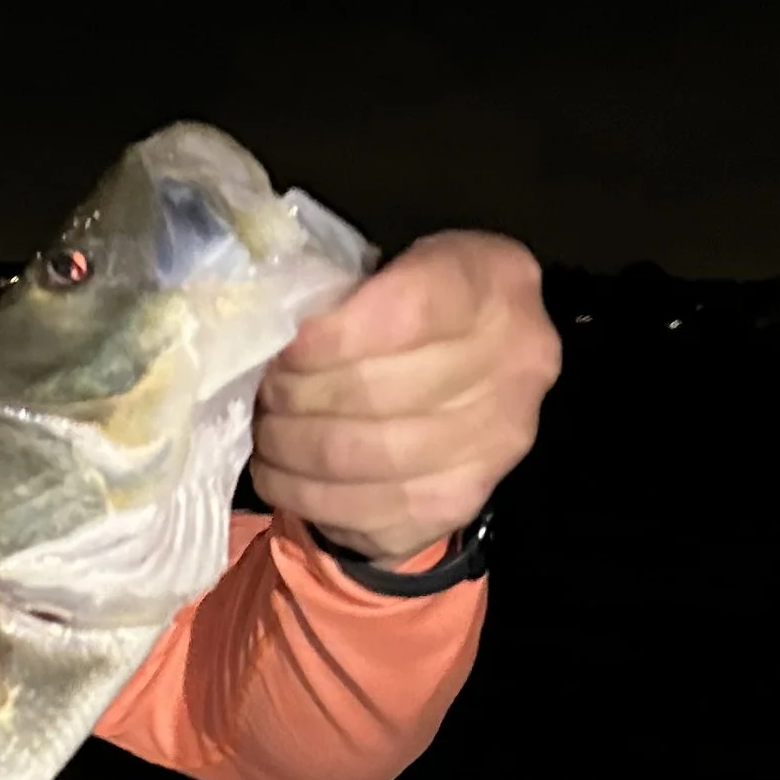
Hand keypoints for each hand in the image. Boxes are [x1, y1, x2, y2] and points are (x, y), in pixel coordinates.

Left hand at [251, 231, 557, 566]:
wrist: (481, 376)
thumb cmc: (420, 311)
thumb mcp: (401, 267)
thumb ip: (350, 290)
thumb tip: (269, 334)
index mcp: (496, 283)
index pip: (403, 314)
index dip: (325, 338)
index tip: (282, 347)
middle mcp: (514, 367)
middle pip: (373, 393)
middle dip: (296, 397)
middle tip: (265, 393)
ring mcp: (493, 445)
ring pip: (360, 458)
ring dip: (290, 449)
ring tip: (266, 432)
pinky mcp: (460, 503)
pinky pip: (364, 512)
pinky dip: (305, 496)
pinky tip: (282, 474)